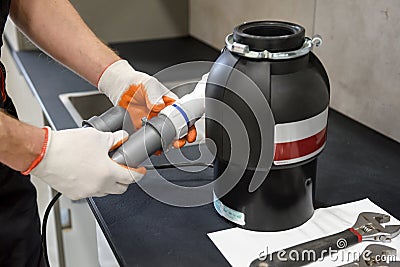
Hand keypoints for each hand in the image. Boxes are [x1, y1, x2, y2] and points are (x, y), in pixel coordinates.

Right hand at [29, 127, 144, 199]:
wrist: (43, 153)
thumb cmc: (67, 146)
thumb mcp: (97, 136)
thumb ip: (115, 138)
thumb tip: (123, 138)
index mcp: (108, 173)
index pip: (132, 178)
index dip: (139, 173)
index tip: (140, 170)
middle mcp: (99, 186)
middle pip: (121, 188)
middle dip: (124, 179)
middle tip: (122, 168)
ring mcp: (86, 192)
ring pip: (106, 191)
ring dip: (109, 182)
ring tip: (102, 167)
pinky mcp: (75, 194)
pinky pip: (91, 192)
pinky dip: (94, 184)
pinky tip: (88, 172)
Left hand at [98, 59, 194, 147]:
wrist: (120, 87)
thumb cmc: (137, 82)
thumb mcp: (148, 84)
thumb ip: (154, 94)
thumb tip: (159, 105)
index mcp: (170, 103)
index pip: (184, 115)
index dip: (189, 125)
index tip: (190, 132)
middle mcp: (163, 114)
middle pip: (177, 129)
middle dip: (181, 138)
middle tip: (179, 142)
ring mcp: (153, 123)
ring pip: (165, 136)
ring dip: (168, 143)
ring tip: (168, 146)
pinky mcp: (143, 129)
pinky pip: (150, 140)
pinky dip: (154, 146)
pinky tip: (155, 148)